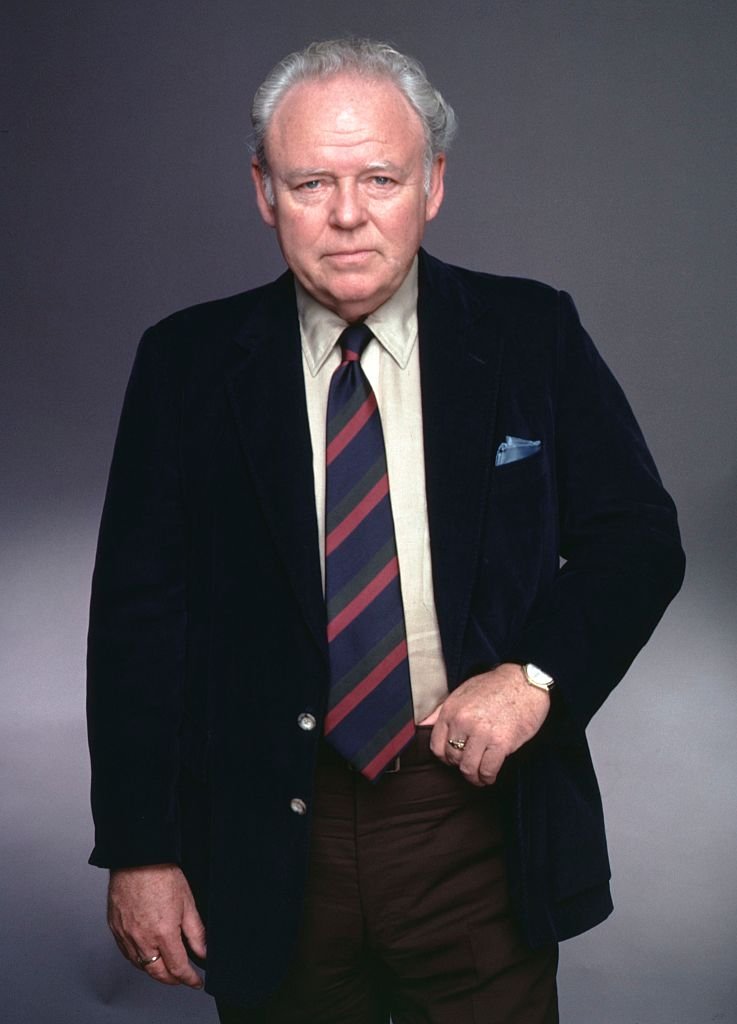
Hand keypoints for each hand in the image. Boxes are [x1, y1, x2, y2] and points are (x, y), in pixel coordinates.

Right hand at [107, 863, 205, 987]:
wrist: (137, 858)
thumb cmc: (161, 874)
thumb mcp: (188, 903)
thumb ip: (196, 932)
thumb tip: (203, 952)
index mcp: (163, 933)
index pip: (178, 968)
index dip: (189, 979)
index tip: (196, 982)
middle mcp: (142, 939)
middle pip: (158, 973)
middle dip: (172, 980)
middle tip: (183, 978)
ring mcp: (126, 935)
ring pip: (141, 966)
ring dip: (155, 971)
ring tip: (166, 968)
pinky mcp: (115, 929)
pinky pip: (126, 953)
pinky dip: (138, 959)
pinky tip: (147, 954)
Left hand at [420, 663, 549, 786]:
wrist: (525, 682)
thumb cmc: (495, 686)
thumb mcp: (462, 692)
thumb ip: (441, 711)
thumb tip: (423, 725)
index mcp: (451, 710)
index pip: (436, 746)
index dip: (445, 757)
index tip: (453, 759)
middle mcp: (463, 722)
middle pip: (453, 758)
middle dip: (461, 765)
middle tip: (470, 764)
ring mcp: (482, 733)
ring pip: (468, 768)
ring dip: (474, 776)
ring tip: (479, 776)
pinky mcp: (501, 743)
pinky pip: (488, 770)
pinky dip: (488, 778)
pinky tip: (490, 776)